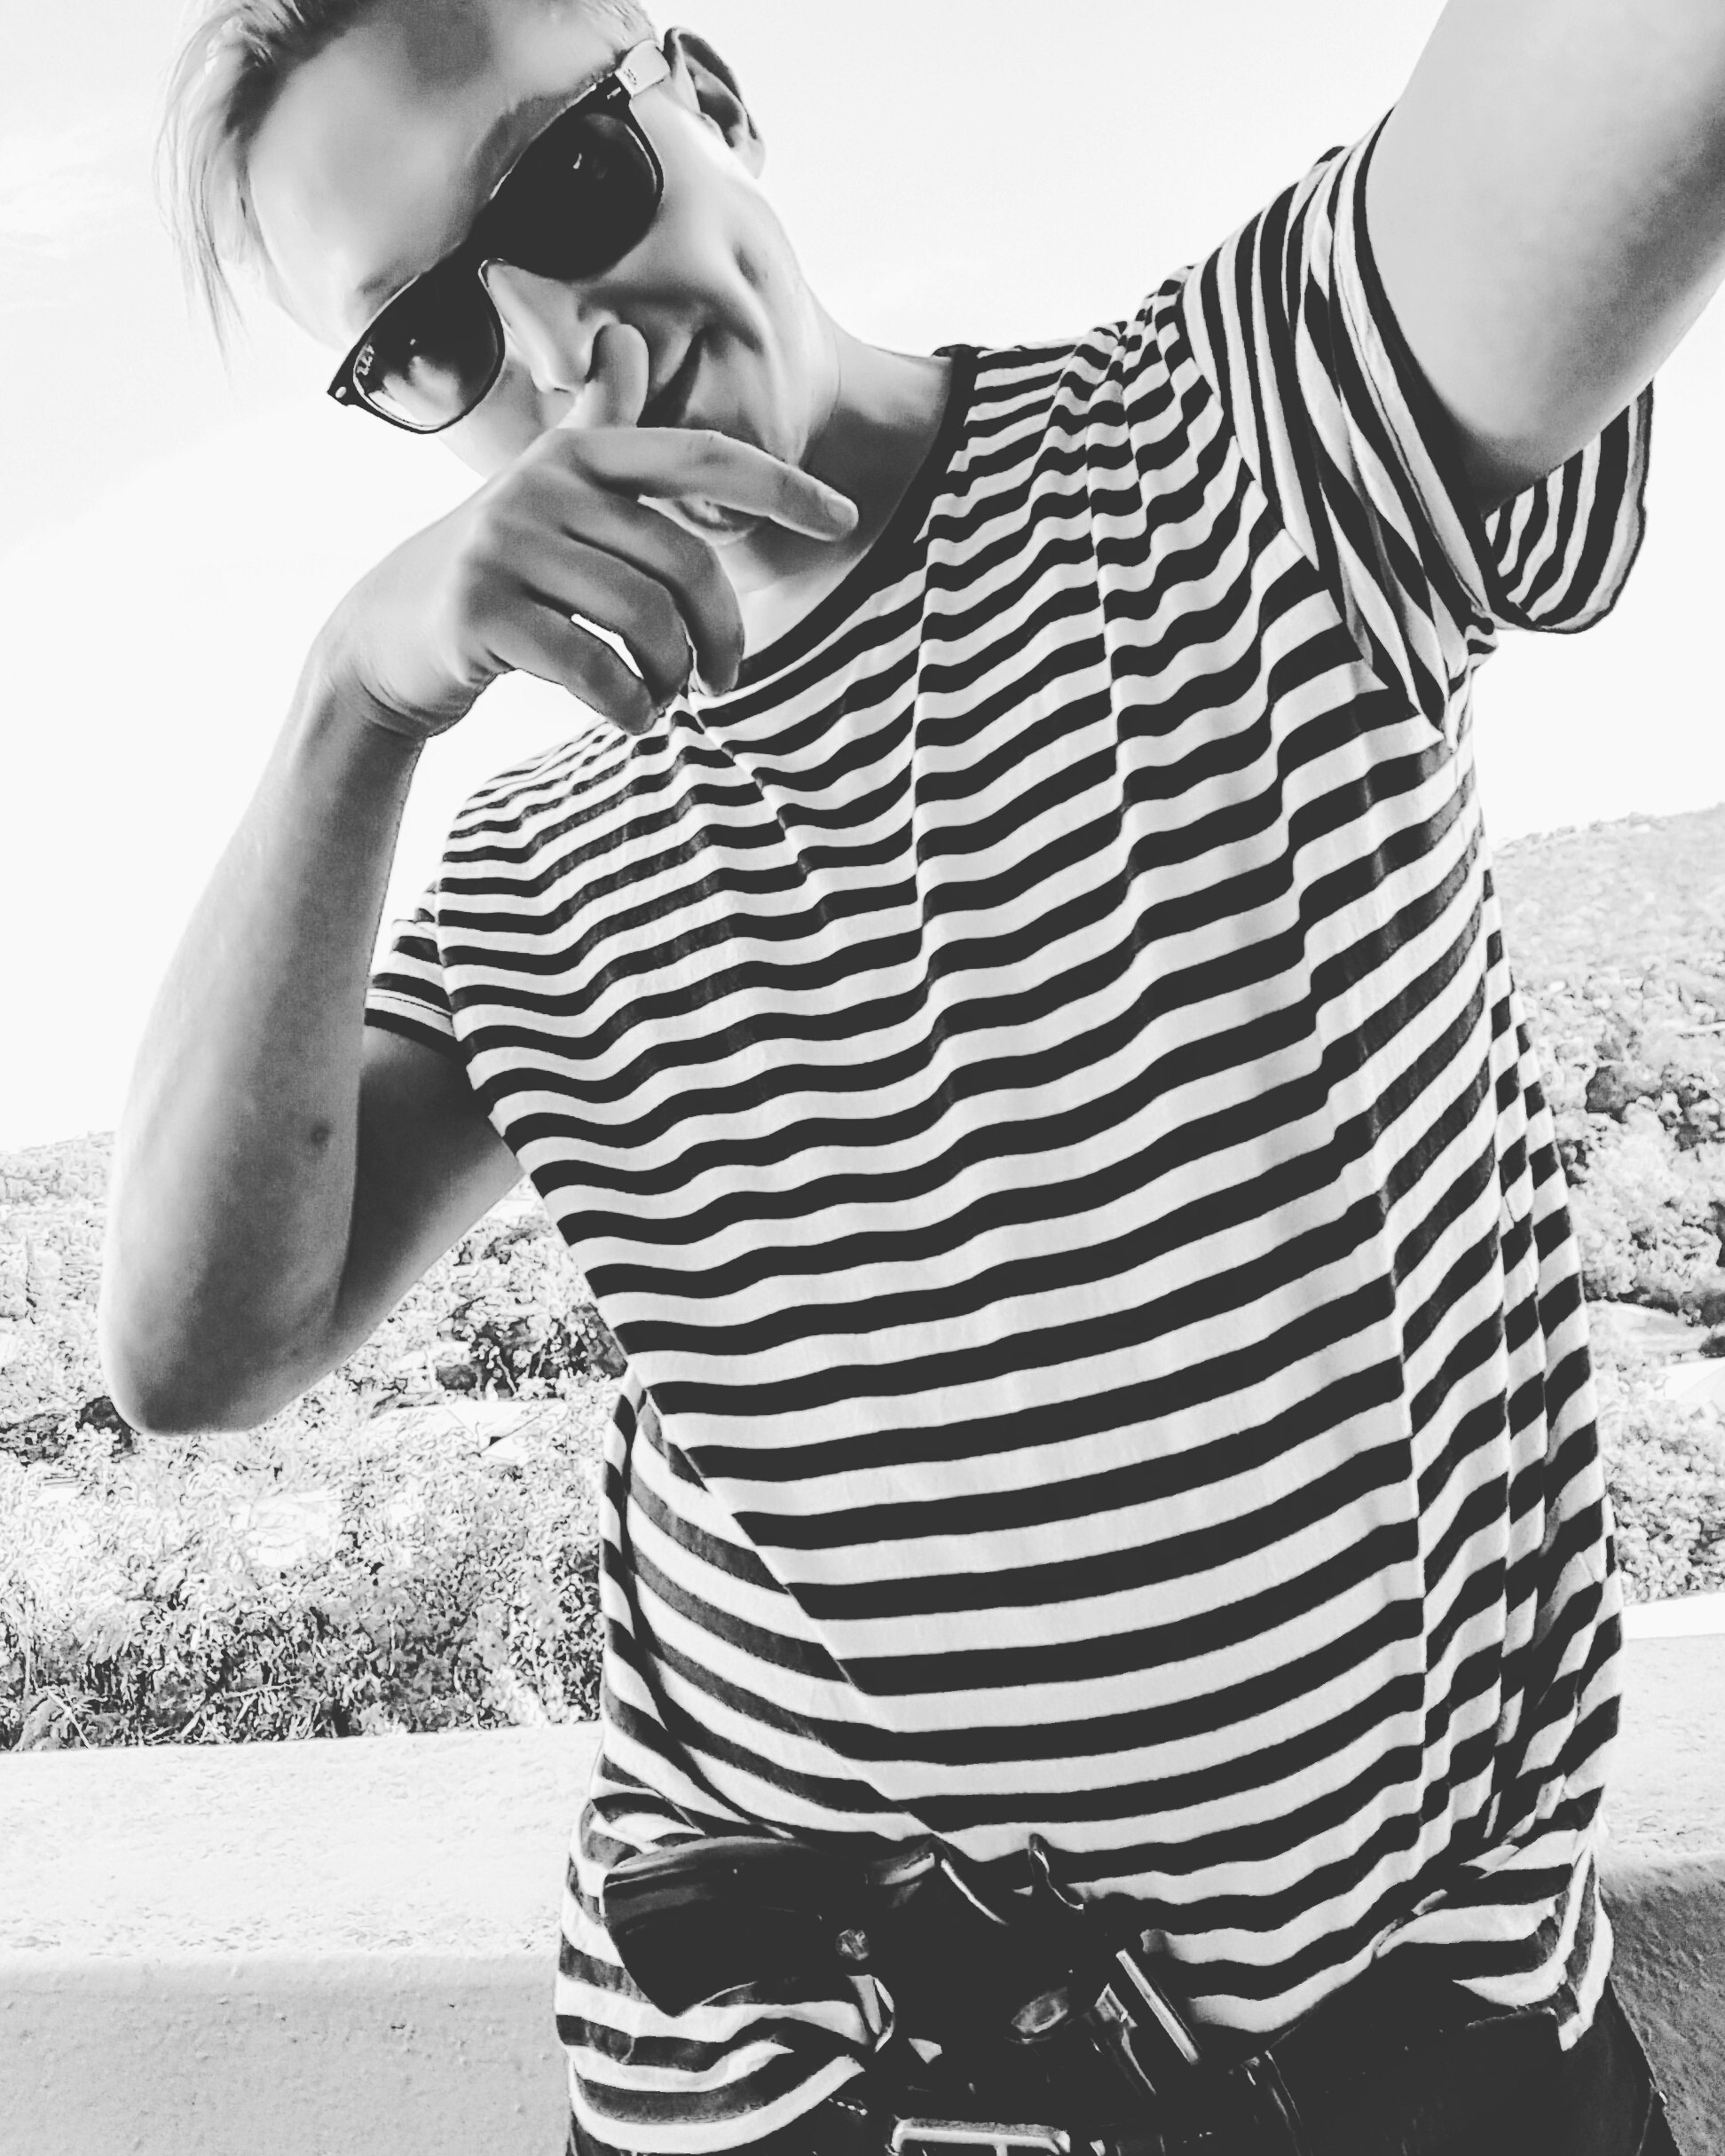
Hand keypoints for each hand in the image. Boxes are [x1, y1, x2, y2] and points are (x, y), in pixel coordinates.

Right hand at [315, 325, 857, 739]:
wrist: (387, 637)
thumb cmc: (495, 568)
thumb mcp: (543, 490)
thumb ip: (593, 427)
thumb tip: (622, 335)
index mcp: (575, 458)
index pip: (697, 459)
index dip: (778, 484)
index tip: (844, 518)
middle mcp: (541, 488)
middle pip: (683, 565)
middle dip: (722, 635)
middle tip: (724, 681)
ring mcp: (506, 549)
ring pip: (645, 620)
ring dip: (674, 678)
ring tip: (667, 698)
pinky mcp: (482, 613)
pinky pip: (595, 668)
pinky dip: (631, 706)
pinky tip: (633, 717)